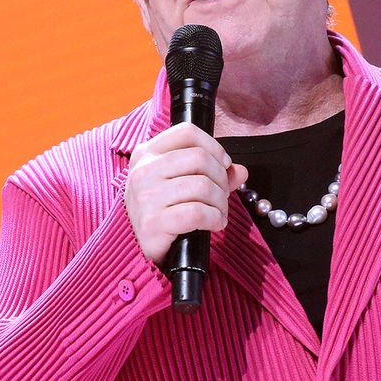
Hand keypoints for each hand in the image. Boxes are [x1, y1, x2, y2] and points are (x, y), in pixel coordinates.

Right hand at [124, 123, 248, 264]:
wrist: (140, 248)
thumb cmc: (162, 210)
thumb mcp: (180, 183)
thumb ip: (212, 172)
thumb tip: (240, 171)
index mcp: (146, 153)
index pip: (187, 132)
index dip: (213, 146)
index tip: (223, 164)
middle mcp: (143, 170)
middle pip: (200, 158)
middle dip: (221, 178)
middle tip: (222, 195)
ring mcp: (146, 196)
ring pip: (203, 185)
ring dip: (221, 202)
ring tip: (219, 212)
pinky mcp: (153, 222)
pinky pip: (198, 212)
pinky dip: (215, 219)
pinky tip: (215, 224)